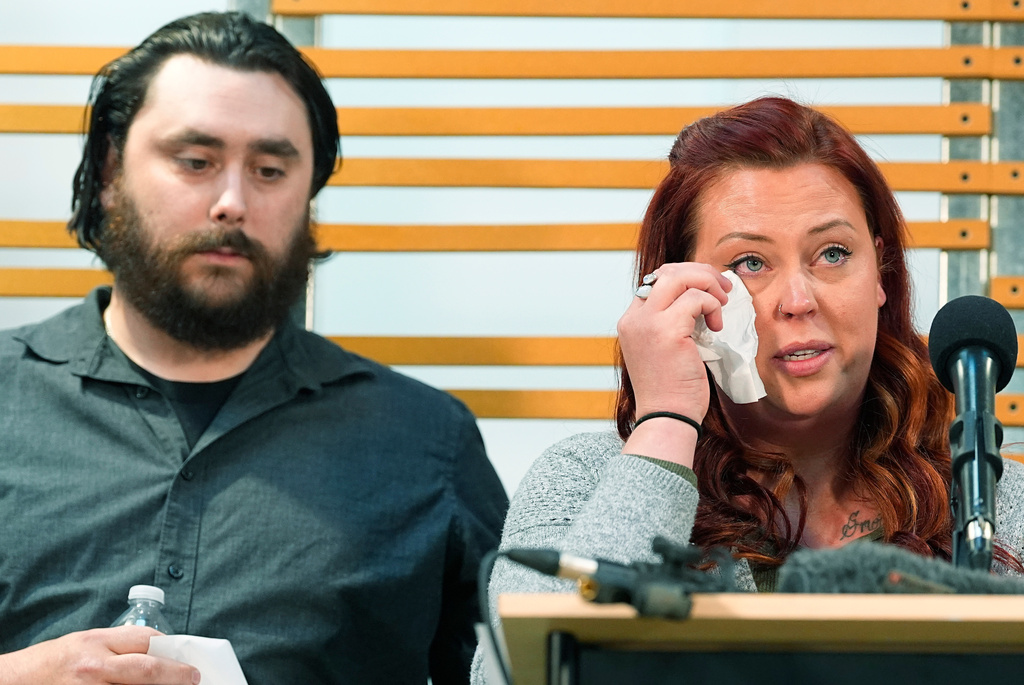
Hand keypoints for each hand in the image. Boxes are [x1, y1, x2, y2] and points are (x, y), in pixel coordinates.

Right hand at [0, 627, 199, 684]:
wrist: (12, 683)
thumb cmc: (50, 663)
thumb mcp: (85, 642)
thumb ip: (118, 645)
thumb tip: (157, 650)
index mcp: (97, 641)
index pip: (145, 639)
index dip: (172, 649)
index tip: (188, 658)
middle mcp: (95, 666)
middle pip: (148, 668)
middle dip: (177, 675)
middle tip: (193, 679)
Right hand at [617, 263, 730, 463]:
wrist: (667, 416)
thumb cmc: (671, 389)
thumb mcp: (663, 348)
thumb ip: (671, 322)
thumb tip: (697, 298)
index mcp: (631, 321)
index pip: (656, 281)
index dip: (685, 279)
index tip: (707, 291)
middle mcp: (635, 318)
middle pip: (668, 272)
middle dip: (701, 273)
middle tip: (723, 288)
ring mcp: (648, 323)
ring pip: (680, 277)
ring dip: (708, 284)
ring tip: (721, 304)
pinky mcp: (667, 331)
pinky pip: (696, 299)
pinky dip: (712, 306)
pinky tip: (716, 327)